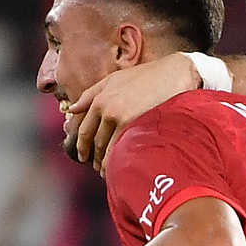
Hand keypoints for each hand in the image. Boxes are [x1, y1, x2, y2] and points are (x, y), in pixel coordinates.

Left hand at [68, 52, 202, 172]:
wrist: (173, 74)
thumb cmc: (146, 76)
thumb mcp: (114, 79)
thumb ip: (91, 93)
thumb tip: (72, 109)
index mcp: (99, 98)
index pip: (83, 129)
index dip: (81, 145)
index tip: (83, 155)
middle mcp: (105, 108)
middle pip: (94, 140)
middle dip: (93, 156)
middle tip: (96, 166)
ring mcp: (120, 117)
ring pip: (106, 147)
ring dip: (105, 162)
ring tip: (107, 172)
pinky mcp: (134, 124)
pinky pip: (121, 148)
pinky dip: (118, 160)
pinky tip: (121, 166)